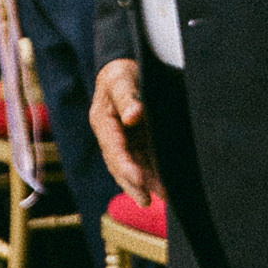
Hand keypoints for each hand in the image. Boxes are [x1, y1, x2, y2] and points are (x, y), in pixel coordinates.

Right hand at [90, 57, 151, 203]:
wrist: (124, 66)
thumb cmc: (122, 71)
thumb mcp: (122, 80)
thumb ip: (127, 96)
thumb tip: (133, 116)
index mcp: (103, 123)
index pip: (114, 150)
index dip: (126, 167)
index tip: (140, 180)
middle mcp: (111, 135)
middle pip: (121, 164)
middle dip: (133, 184)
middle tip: (147, 201)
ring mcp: (124, 139)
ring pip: (133, 166)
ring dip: (145, 183)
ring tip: (162, 197)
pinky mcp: (137, 140)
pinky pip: (144, 160)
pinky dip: (152, 174)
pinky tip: (164, 186)